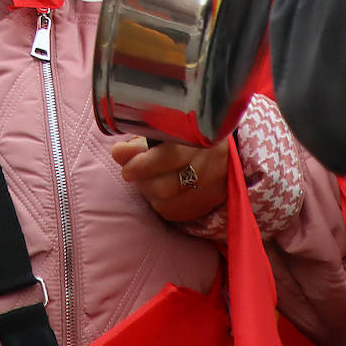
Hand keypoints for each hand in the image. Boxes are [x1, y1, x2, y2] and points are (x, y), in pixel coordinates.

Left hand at [110, 137, 228, 222]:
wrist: (227, 151)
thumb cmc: (188, 137)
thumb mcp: (166, 132)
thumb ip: (141, 143)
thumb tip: (118, 153)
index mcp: (201, 138)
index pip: (170, 156)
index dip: (143, 164)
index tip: (124, 163)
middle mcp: (211, 165)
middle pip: (166, 185)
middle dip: (142, 180)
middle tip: (131, 171)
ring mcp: (213, 188)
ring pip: (168, 202)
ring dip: (149, 192)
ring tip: (147, 178)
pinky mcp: (210, 204)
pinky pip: (175, 212)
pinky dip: (161, 204)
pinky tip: (160, 192)